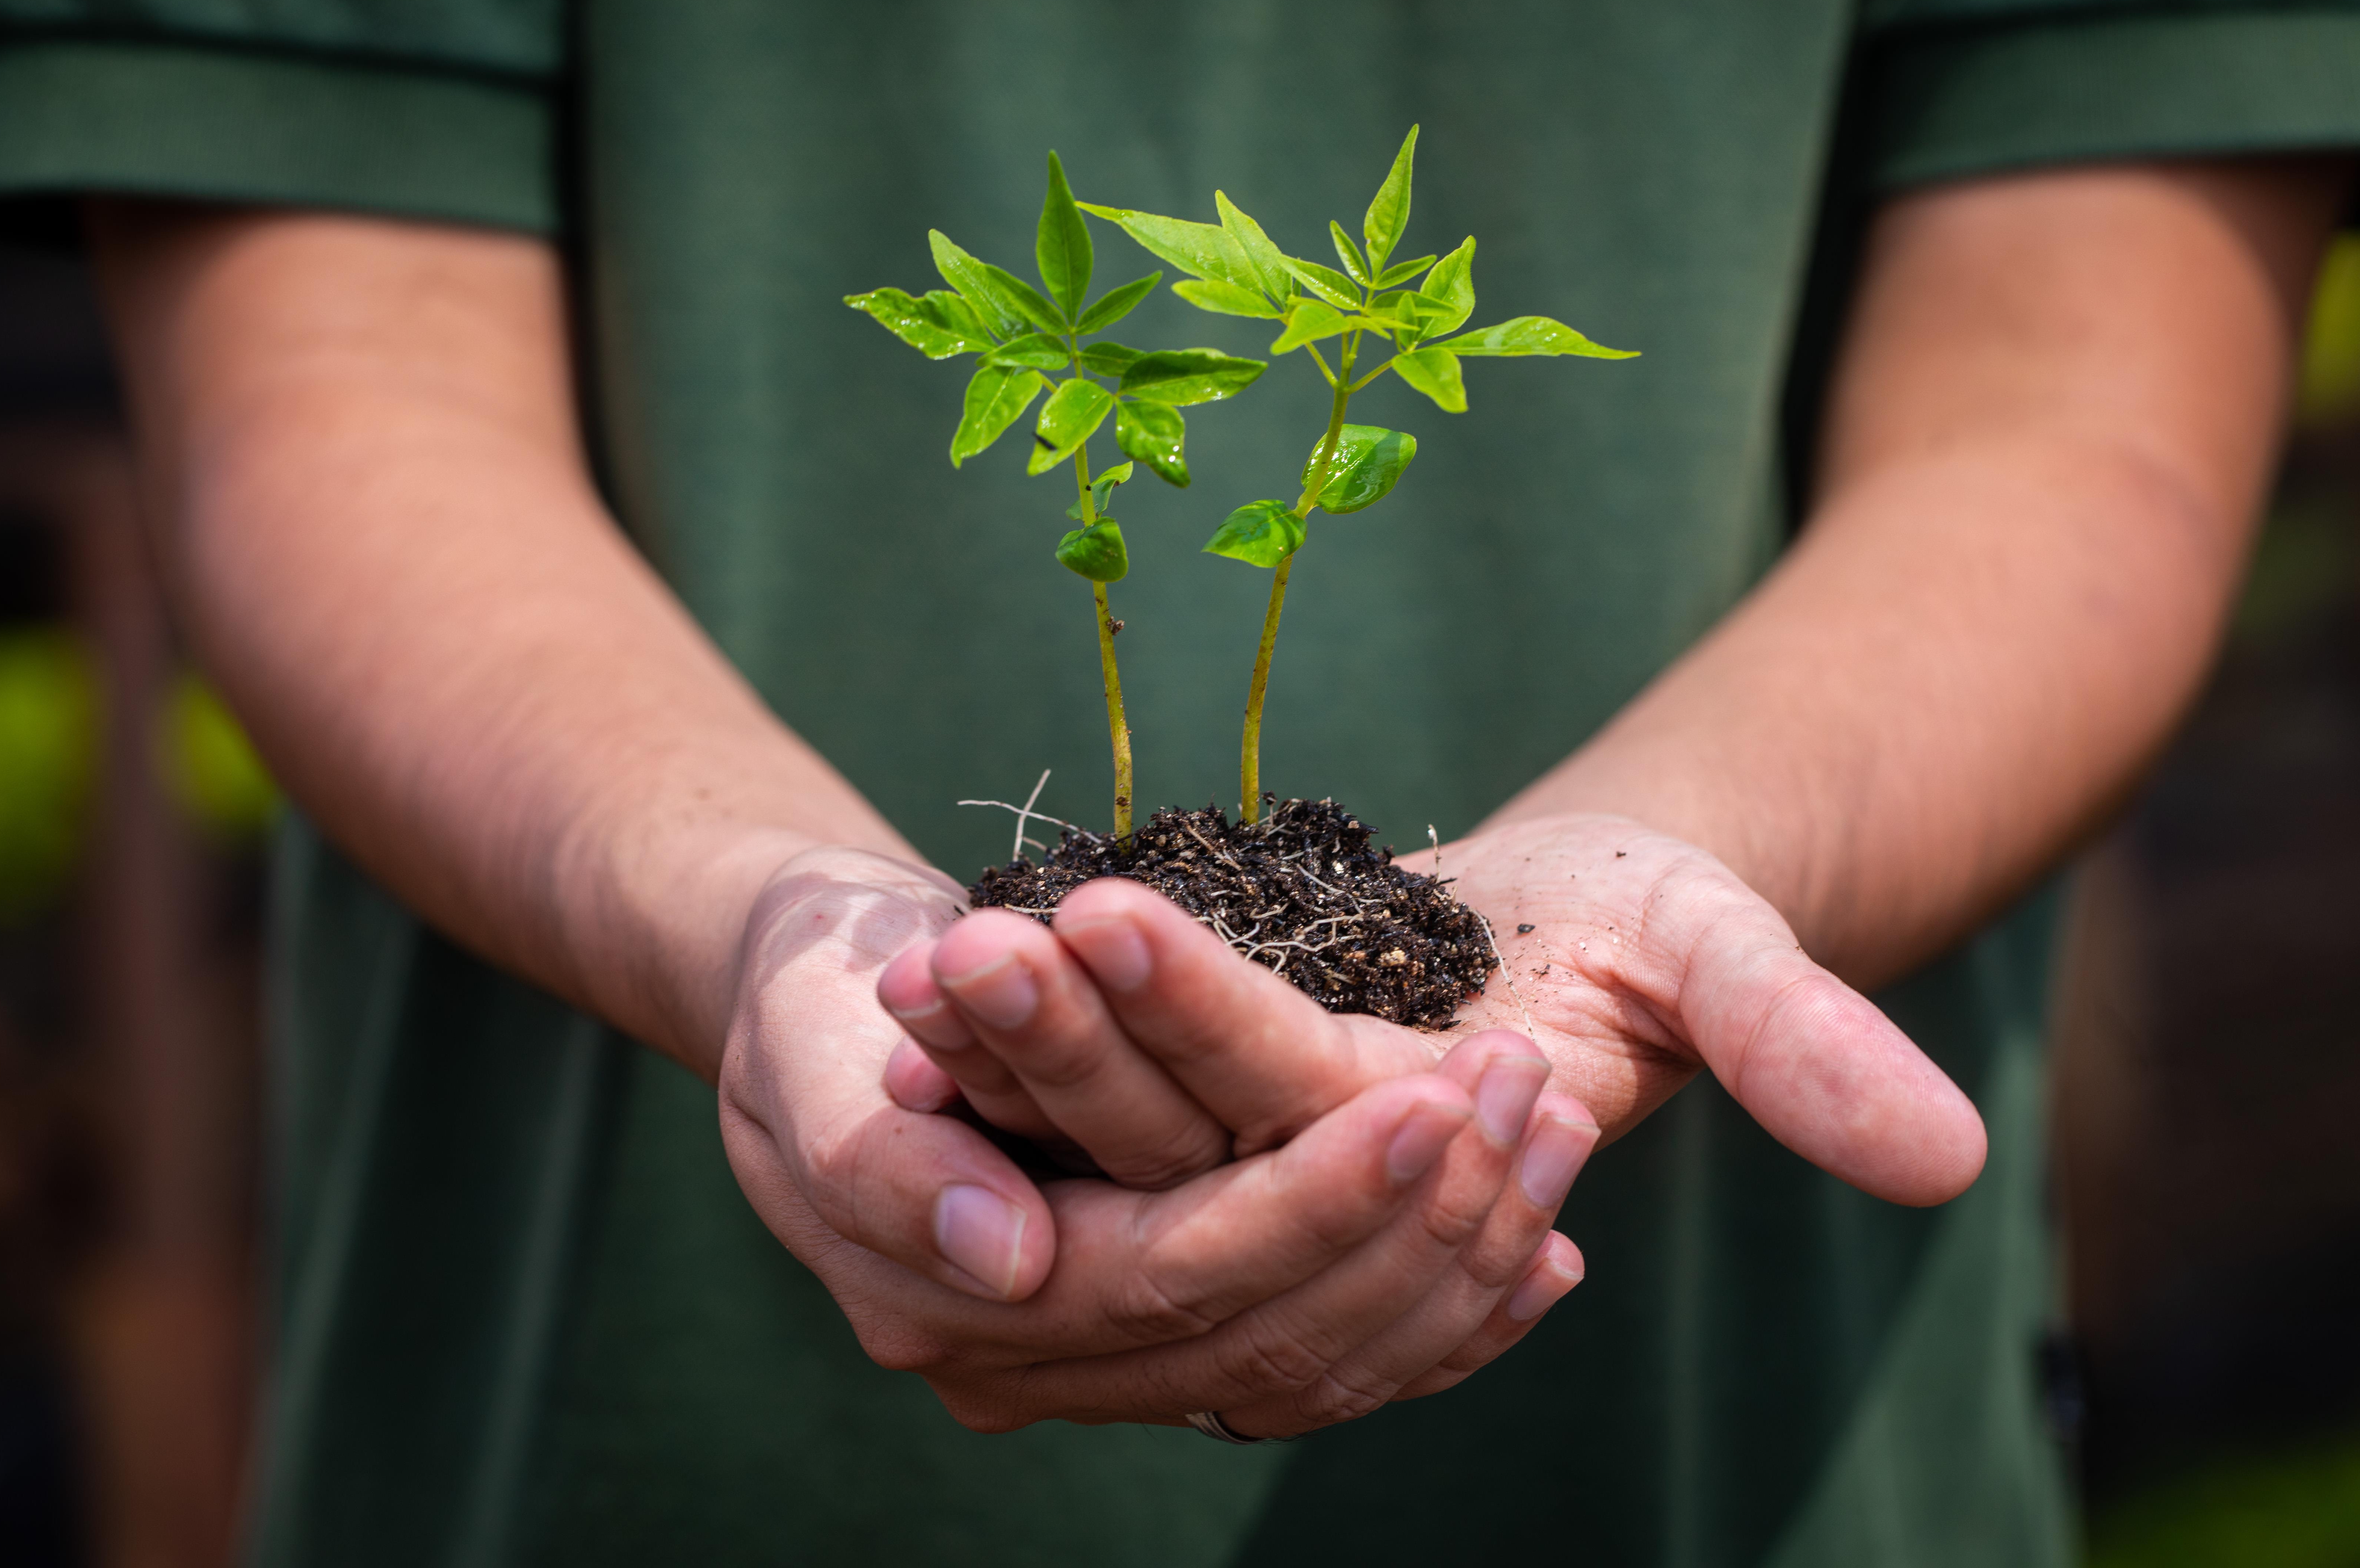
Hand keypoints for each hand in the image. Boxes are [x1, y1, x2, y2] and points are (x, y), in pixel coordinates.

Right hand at [720, 846, 1590, 1434]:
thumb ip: (887, 1162)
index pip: (1170, 1275)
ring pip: (1319, 1356)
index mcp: (948, 1306)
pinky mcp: (1169, 1317)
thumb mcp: (804, 1049)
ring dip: (1455, 1250)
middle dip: (1416, 1214)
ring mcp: (1107, 1357)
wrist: (818, 1000)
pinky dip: (1444, 1311)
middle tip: (1530, 1089)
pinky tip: (1544, 1247)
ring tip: (1555, 1124)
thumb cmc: (806, 996)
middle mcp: (1039, 1362)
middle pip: (1266, 1332)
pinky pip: (1331, 1353)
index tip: (1437, 1096)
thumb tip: (1007, 1256)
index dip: (1313, 1196)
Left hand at [879, 813, 1982, 1208]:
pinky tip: (905, 996)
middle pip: (1178, 1141)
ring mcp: (1253, 1173)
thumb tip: (1952, 1167)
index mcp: (1438, 1163)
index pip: (1305, 1108)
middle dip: (1064, 1043)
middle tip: (947, 947)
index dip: (1205, 1015)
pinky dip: (1001, 1070)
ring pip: (1110, 1142)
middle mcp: (1328, 1194)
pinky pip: (1081, 1119)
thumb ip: (1804, 1051)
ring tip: (909, 958)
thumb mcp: (1721, 958)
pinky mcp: (1200, 1132)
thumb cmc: (1647, 928)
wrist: (1560, 939)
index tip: (1097, 904)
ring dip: (1010, 1056)